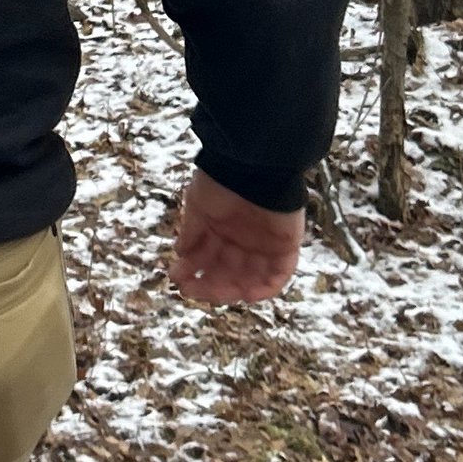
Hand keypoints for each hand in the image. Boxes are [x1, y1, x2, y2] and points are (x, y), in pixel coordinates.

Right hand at [169, 170, 303, 303]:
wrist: (252, 166)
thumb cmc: (222, 181)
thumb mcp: (197, 205)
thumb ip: (191, 232)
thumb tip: (179, 253)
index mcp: (224, 227)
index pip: (209, 256)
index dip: (193, 269)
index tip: (176, 278)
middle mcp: (244, 238)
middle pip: (228, 271)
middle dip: (208, 283)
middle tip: (189, 290)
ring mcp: (265, 244)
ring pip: (249, 278)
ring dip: (230, 290)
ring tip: (212, 294)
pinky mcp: (286, 247)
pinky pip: (277, 276)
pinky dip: (263, 289)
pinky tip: (243, 295)